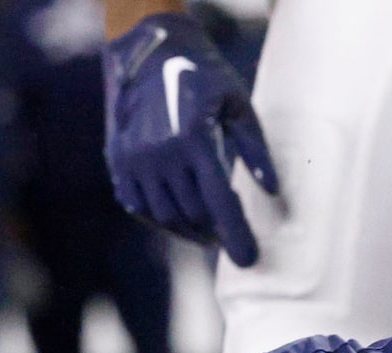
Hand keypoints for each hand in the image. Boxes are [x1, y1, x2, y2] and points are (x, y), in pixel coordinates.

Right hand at [103, 8, 275, 266]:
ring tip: (209, 228)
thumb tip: (272, 191)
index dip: (235, 235)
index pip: (220, 202)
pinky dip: (164, 219)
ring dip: (191, 230)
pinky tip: (181, 215)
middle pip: (194, 214)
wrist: (148, 54)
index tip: (248, 260)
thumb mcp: (238, 104)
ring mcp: (136, 161)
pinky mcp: (119, 164)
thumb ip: (256, 149)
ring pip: (167, 217)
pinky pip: (142, 208)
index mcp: (194, 138)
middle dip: (216, 230)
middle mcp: (161, 154)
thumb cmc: (202, 78)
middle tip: (230, 231)